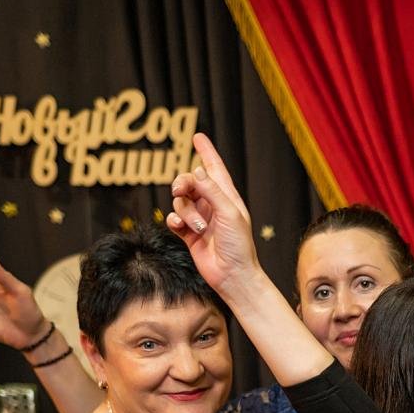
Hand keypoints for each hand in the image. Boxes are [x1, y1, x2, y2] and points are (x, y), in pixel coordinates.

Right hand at [166, 134, 261, 292]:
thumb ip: (212, 191)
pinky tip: (179, 227)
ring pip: (180, 201)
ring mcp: (200, 219)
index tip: (197, 136)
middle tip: (180, 189)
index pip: (214, 168)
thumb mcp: (229, 213)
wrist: (232, 276)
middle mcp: (212, 205)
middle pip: (189, 181)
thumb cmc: (239, 245)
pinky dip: (175, 220)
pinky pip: (174, 219)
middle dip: (183, 182)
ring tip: (199, 228)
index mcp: (227, 196)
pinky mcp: (189, 234)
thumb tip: (197, 170)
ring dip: (186, 212)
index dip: (206, 151)